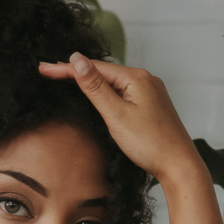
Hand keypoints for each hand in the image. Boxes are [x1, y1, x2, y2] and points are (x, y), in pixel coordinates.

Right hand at [37, 52, 197, 182]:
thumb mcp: (116, 115)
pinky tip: (99, 93)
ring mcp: (150, 91)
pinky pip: (124, 92)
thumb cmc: (150, 144)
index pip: (94, 68)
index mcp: (136, 77)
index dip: (66, 68)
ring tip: (68, 77)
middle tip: (50, 70)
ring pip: (114, 82)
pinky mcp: (152, 105)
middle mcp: (145, 79)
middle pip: (104, 72)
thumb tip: (77, 59)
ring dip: (91, 81)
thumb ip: (95, 88)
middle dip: (77, 72)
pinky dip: (107, 92)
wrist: (179, 164)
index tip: (44, 68)